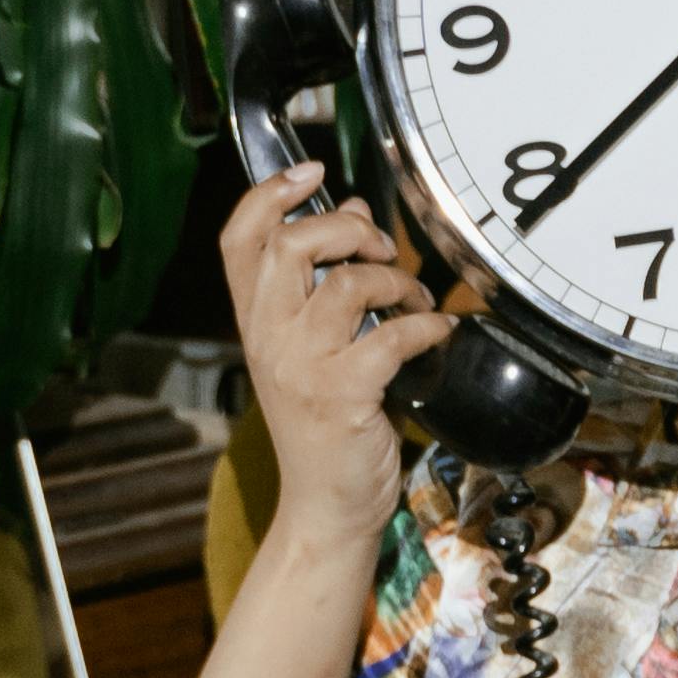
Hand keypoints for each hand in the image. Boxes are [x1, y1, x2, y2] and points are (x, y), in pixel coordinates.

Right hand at [221, 162, 458, 556]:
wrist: (325, 505)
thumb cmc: (324, 423)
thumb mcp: (313, 347)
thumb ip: (325, 280)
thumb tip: (355, 211)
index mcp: (254, 321)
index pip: (239, 238)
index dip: (271, 194)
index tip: (312, 173)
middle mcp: (268, 338)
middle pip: (292, 245)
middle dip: (349, 229)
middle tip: (381, 248)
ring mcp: (302, 366)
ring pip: (348, 283)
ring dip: (397, 279)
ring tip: (416, 298)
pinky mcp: (344, 394)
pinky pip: (392, 334)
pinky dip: (427, 324)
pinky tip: (438, 331)